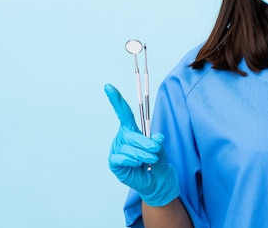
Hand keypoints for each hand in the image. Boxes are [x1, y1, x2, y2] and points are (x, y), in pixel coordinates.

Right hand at [105, 84, 179, 205]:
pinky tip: (136, 165)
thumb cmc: (156, 161)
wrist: (156, 181)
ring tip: (150, 160)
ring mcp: (116, 149)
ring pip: (130, 148)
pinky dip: (132, 161)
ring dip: (143, 155)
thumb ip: (157, 141)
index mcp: (132, 129)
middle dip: (146, 143)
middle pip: (132, 134)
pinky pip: (122, 158)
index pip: (123, 112)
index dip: (116, 99)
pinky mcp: (114, 162)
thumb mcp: (160, 148)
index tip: (108, 86)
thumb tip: (156, 138)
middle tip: (156, 150)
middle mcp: (122, 137)